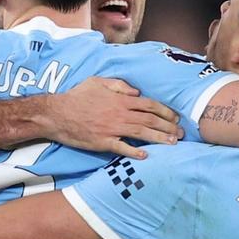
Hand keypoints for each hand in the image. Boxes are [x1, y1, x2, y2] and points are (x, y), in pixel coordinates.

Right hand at [44, 77, 182, 159]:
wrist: (56, 113)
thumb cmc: (76, 96)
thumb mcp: (98, 82)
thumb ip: (119, 85)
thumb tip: (136, 92)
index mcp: (120, 100)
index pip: (149, 104)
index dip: (165, 111)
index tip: (175, 118)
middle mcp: (120, 114)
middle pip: (150, 120)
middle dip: (168, 127)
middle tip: (181, 134)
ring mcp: (112, 128)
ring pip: (142, 133)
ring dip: (159, 139)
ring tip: (173, 144)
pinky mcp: (103, 142)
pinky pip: (122, 148)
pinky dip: (134, 151)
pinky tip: (145, 156)